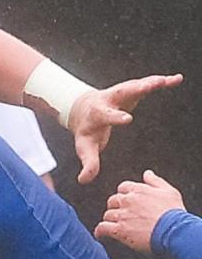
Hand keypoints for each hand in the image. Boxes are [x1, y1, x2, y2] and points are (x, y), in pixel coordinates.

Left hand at [67, 74, 181, 183]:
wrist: (81, 109)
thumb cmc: (87, 130)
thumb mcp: (85, 147)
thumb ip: (88, 163)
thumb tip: (84, 180)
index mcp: (97, 114)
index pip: (106, 115)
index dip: (116, 117)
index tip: (128, 119)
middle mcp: (109, 100)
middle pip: (122, 92)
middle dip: (135, 88)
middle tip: (150, 85)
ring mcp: (120, 93)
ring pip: (136, 85)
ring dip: (151, 82)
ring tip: (168, 80)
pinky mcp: (130, 90)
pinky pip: (146, 84)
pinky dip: (161, 81)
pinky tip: (176, 79)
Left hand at [95, 170, 184, 252]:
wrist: (175, 231)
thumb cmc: (174, 212)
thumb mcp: (169, 191)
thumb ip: (155, 181)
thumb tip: (147, 173)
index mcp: (138, 190)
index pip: (122, 187)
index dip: (124, 195)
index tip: (127, 201)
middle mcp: (127, 201)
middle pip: (113, 201)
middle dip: (116, 207)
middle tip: (122, 214)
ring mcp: (122, 215)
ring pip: (108, 214)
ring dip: (110, 219)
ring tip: (115, 225)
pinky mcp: (120, 230)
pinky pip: (103, 228)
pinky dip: (100, 231)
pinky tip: (101, 234)